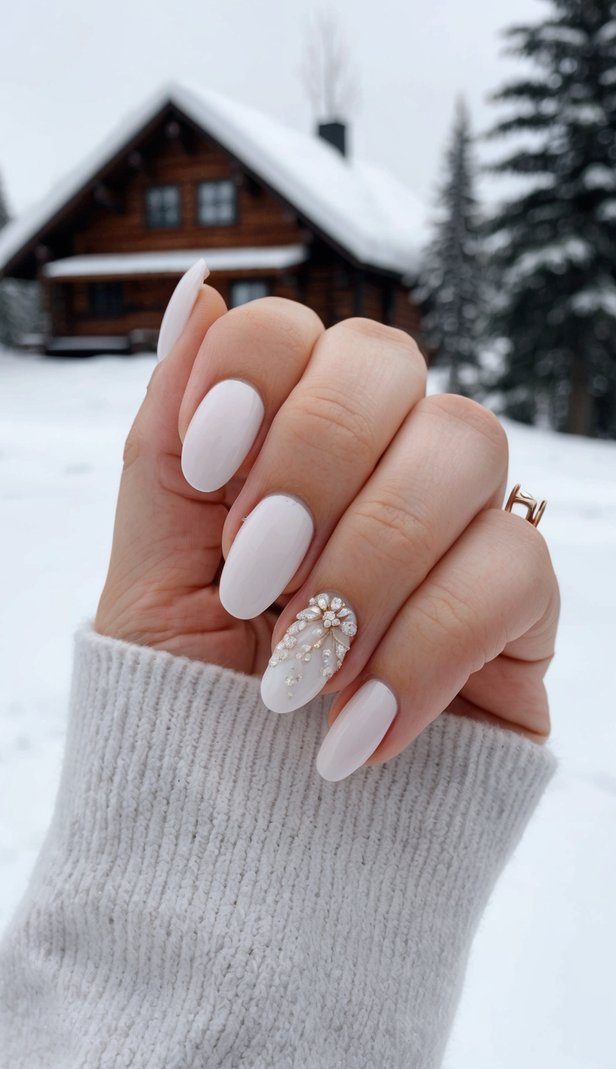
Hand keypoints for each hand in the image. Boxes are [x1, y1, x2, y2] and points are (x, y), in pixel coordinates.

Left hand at [96, 283, 558, 777]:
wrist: (250, 841)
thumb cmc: (194, 703)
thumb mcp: (151, 574)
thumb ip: (167, 437)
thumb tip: (197, 289)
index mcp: (285, 444)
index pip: (298, 333)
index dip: (256, 377)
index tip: (207, 470)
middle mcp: (379, 465)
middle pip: (391, 364)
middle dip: (313, 464)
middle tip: (251, 577)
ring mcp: (457, 527)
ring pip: (464, 449)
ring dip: (367, 563)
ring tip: (296, 674)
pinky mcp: (518, 610)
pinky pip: (514, 571)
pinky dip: (424, 650)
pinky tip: (359, 727)